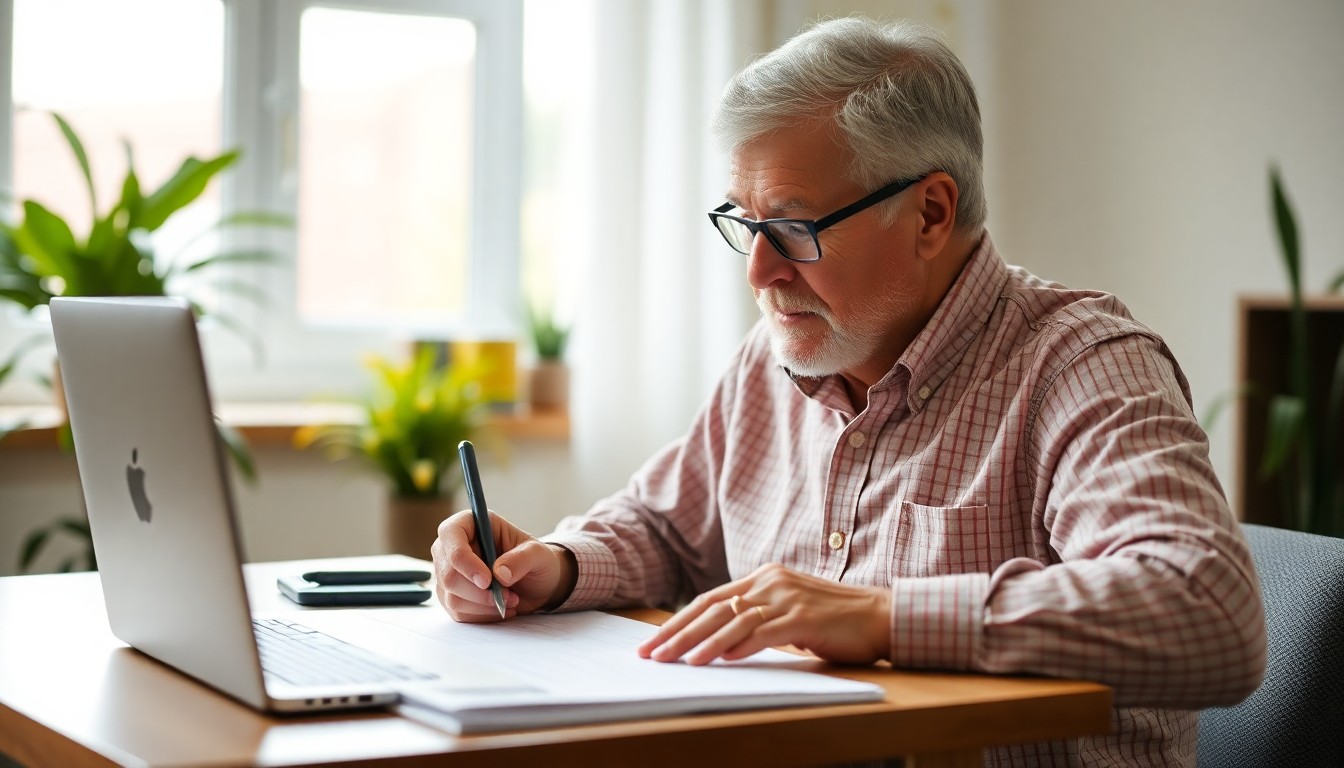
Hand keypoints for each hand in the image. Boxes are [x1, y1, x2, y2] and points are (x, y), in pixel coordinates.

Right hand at [431, 509, 575, 622]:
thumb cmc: (535, 561)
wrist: (537, 584)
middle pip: (448, 573)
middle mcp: (452, 547)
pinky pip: (457, 612)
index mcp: (470, 523)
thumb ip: (522, 559)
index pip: (450, 534)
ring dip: (484, 605)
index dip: (463, 559)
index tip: (486, 580)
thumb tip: (499, 573)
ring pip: (451, 597)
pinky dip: (482, 615)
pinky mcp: (451, 596)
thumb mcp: (538, 554)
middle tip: (508, 595)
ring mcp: (448, 573)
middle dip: (479, 592)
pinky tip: (500, 608)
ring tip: (510, 600)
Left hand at [637, 564, 890, 665]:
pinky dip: (739, 647)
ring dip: (700, 643)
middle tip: (651, 654)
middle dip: (677, 633)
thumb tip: (722, 642)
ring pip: (732, 621)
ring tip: (677, 661)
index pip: (710, 600)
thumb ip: (758, 620)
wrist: (880, 615)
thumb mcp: (789, 613)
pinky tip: (720, 659)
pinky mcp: (804, 618)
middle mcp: (770, 582)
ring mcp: (787, 598)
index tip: (654, 641)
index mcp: (763, 578)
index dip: (678, 621)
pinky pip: (763, 633)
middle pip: (712, 608)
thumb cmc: (835, 620)